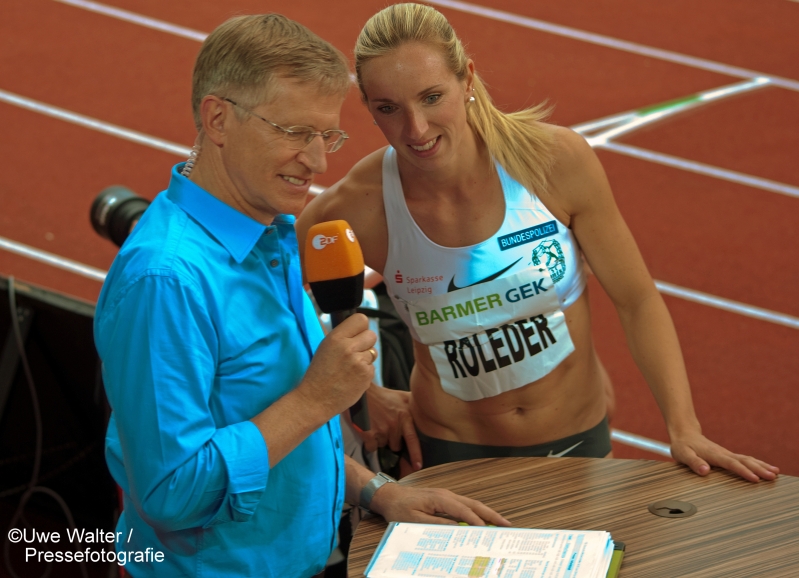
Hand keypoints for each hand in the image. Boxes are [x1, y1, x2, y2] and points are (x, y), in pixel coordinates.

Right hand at [300, 314, 376, 417]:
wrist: (315, 399)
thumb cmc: (319, 374)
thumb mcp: (325, 347)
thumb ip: (343, 337)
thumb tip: (359, 330)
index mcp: (336, 338)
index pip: (361, 319)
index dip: (361, 327)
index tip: (357, 334)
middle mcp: (349, 347)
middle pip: (372, 335)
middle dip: (366, 343)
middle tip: (355, 353)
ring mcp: (359, 361)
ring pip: (373, 352)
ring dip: (365, 359)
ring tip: (350, 368)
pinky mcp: (366, 375)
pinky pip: (372, 367)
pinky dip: (365, 372)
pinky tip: (352, 378)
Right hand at [357, 386, 422, 470]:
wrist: (361, 391)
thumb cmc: (382, 395)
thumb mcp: (402, 396)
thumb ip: (414, 405)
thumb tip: (426, 410)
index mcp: (405, 416)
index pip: (413, 439)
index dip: (416, 455)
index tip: (418, 466)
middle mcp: (394, 425)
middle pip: (396, 445)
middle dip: (392, 440)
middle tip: (386, 427)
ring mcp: (381, 430)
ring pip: (383, 446)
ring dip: (380, 440)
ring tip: (376, 425)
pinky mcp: (368, 434)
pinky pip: (371, 447)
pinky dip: (369, 442)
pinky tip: (368, 430)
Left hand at [369, 483, 510, 526]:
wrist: (388, 495)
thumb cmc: (399, 508)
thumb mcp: (414, 520)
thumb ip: (436, 524)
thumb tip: (456, 528)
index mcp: (441, 498)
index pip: (465, 511)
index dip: (478, 522)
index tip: (489, 532)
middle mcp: (447, 495)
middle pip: (474, 504)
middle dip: (492, 514)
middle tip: (507, 524)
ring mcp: (446, 496)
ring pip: (472, 504)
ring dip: (487, 513)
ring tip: (500, 523)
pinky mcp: (444, 499)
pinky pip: (465, 506)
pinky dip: (477, 512)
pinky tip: (482, 520)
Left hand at [670, 432, 778, 481]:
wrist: (685, 433)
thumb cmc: (683, 446)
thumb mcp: (683, 454)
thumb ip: (693, 462)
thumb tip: (705, 471)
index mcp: (713, 455)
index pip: (731, 464)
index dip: (743, 471)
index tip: (755, 478)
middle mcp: (723, 453)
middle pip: (744, 461)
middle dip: (759, 469)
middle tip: (772, 476)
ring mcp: (727, 454)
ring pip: (746, 459)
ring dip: (761, 466)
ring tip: (775, 472)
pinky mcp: (728, 456)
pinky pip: (744, 460)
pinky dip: (756, 464)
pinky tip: (765, 468)